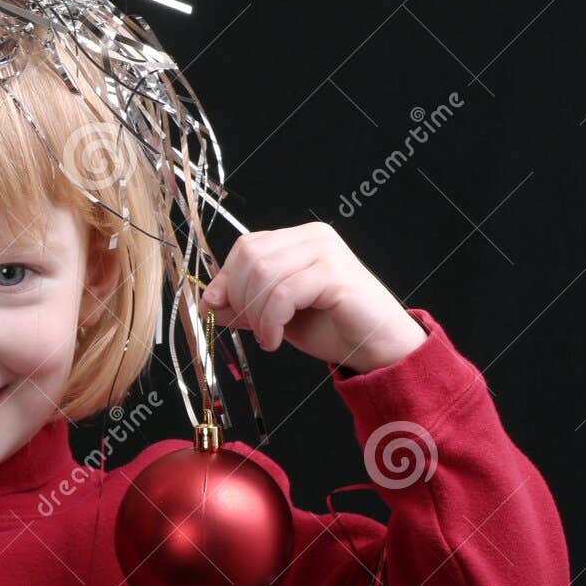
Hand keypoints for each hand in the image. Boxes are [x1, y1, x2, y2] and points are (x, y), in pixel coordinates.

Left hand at [197, 222, 426, 373]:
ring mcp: (326, 251)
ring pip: (263, 273)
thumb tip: (207, 302)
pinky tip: (275, 340)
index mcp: (299, 239)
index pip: (246, 247)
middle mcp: (313, 237)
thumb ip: (244, 302)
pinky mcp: (335, 273)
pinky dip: (270, 321)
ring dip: (256, 314)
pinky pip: (283, 293)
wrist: (379, 348)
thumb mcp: (276, 314)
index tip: (221, 311)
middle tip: (251, 328)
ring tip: (267, 337)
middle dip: (240, 299)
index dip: (226, 280)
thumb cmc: (331, 328)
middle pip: (250, 257)